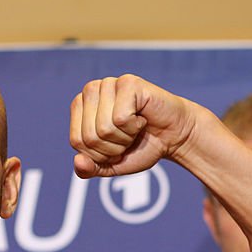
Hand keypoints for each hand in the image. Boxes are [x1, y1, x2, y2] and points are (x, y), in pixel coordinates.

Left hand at [69, 74, 205, 177]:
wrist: (174, 137)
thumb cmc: (140, 146)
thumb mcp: (110, 165)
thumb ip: (89, 169)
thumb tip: (78, 161)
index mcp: (79, 106)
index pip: (77, 141)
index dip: (98, 154)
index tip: (115, 146)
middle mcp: (90, 90)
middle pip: (90, 136)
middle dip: (113, 148)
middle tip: (128, 137)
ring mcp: (108, 83)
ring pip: (104, 128)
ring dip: (124, 137)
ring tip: (135, 127)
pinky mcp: (128, 82)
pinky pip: (121, 118)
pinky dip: (134, 126)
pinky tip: (142, 118)